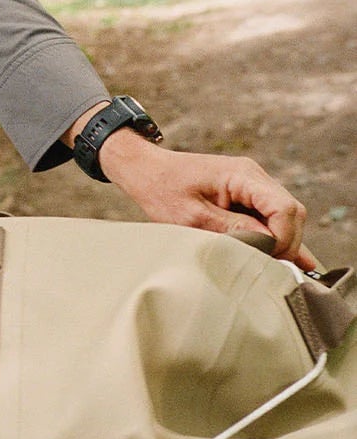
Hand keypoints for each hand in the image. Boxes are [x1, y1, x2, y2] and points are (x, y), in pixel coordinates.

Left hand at [97, 126, 313, 269]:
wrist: (146, 170)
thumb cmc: (163, 190)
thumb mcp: (193, 217)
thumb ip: (233, 230)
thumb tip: (269, 246)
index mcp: (242, 175)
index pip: (284, 208)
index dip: (282, 238)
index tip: (266, 258)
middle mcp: (254, 176)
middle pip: (292, 213)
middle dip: (286, 243)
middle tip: (269, 267)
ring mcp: (253, 184)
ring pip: (286, 216)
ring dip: (282, 241)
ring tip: (275, 267)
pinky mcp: (247, 194)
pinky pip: (271, 216)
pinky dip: (276, 236)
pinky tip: (289, 259)